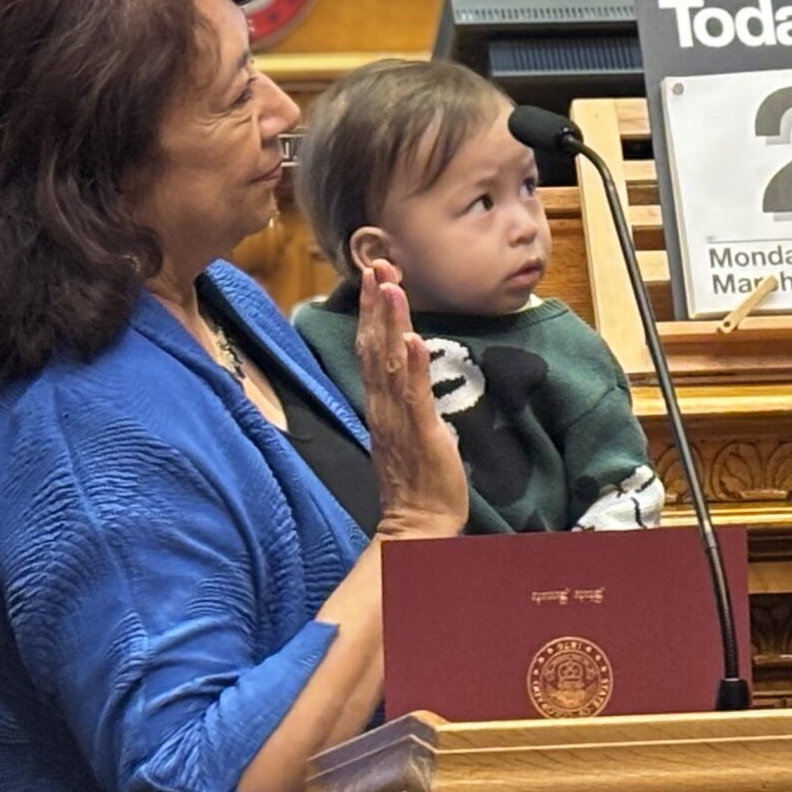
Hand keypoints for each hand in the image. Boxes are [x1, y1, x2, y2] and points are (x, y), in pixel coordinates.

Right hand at [354, 259, 468, 540]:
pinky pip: (412, 394)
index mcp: (380, 404)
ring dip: (390, 322)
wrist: (418, 525)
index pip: (371, 349)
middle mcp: (383, 406)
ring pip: (389, 362)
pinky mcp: (420, 433)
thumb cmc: (416, 481)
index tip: (374, 277)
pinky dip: (410, 365)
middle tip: (377, 265)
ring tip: (390, 286)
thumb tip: (409, 372)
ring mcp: (399, 419)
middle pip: (373, 346)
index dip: (371, 312)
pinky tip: (410, 338)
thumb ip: (404, 401)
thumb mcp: (407, 431)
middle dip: (375, 305)